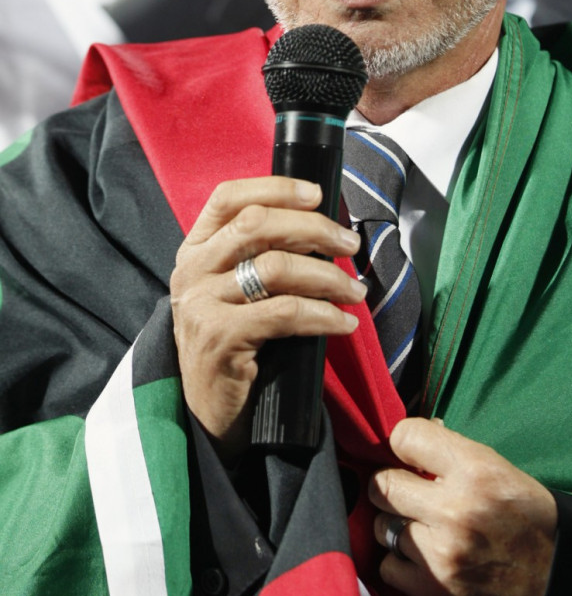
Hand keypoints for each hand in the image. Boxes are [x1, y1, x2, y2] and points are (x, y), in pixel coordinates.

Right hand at [170, 177, 365, 458]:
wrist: (209, 407)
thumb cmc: (234, 340)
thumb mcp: (235, 288)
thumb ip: (259, 254)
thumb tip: (323, 229)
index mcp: (195, 247)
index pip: (229, 198)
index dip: (276, 188)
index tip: (318, 194)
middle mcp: (192, 269)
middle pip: (257, 225)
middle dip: (314, 229)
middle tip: (350, 246)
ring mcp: (201, 303)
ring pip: (276, 268)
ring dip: (327, 277)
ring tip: (356, 291)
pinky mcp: (219, 337)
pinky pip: (284, 313)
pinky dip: (323, 315)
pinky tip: (344, 323)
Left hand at [370, 418, 556, 595]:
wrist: (559, 586)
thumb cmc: (531, 522)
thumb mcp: (500, 472)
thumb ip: (451, 456)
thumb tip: (405, 441)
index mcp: (476, 469)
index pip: (404, 436)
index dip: (404, 445)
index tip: (411, 455)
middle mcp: (454, 509)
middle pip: (381, 484)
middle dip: (393, 486)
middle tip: (410, 494)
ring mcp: (439, 553)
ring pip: (382, 525)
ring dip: (398, 526)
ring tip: (426, 531)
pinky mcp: (431, 590)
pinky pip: (387, 565)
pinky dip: (402, 563)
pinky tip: (427, 559)